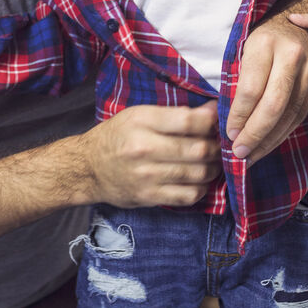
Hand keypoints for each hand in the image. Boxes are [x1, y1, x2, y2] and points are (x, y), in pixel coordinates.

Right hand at [82, 103, 220, 206]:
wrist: (87, 168)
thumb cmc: (116, 137)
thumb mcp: (138, 115)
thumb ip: (173, 114)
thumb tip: (211, 111)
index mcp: (141, 122)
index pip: (189, 121)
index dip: (212, 121)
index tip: (217, 121)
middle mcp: (144, 148)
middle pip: (198, 149)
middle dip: (216, 147)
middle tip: (219, 145)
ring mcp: (146, 175)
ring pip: (197, 174)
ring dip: (213, 168)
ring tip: (212, 162)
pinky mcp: (148, 196)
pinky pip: (188, 195)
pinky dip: (201, 188)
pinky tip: (197, 180)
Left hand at [226, 18, 307, 161]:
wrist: (296, 30)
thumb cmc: (261, 45)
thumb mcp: (244, 52)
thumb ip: (238, 83)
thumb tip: (232, 127)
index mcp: (266, 44)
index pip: (251, 89)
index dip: (239, 116)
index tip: (229, 134)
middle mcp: (292, 56)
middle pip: (273, 105)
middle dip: (255, 133)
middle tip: (239, 152)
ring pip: (289, 115)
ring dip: (269, 140)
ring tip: (250, 156)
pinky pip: (300, 116)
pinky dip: (282, 134)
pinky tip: (267, 145)